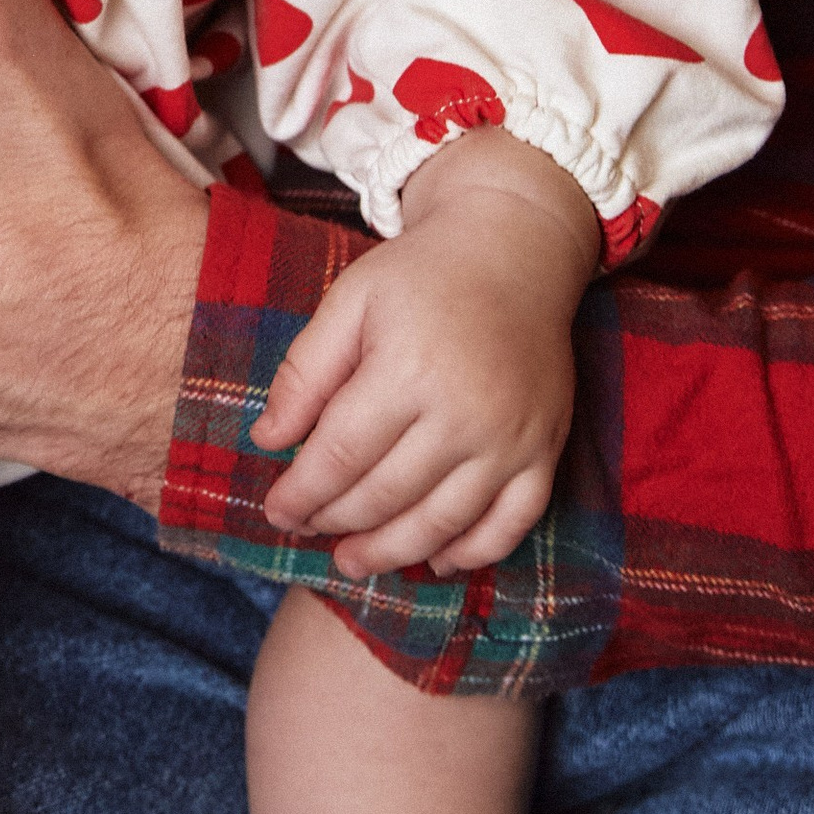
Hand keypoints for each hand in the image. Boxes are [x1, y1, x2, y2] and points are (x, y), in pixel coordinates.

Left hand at [252, 128, 600, 576]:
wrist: (515, 251)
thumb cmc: (420, 274)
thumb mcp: (349, 302)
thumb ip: (304, 371)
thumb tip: (266, 441)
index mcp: (408, 370)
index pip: (342, 454)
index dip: (303, 492)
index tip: (275, 510)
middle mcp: (466, 413)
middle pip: (388, 494)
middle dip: (338, 522)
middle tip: (306, 532)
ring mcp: (512, 438)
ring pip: (444, 521)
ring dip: (393, 552)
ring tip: (352, 561)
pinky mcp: (547, 450)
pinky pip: (511, 523)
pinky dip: (472, 552)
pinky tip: (434, 559)